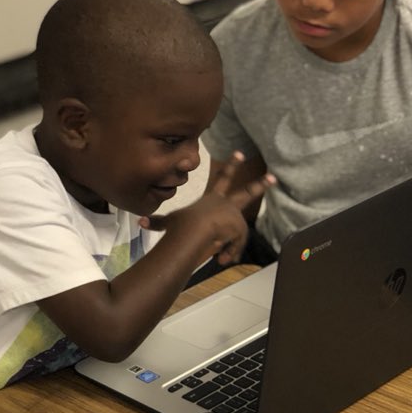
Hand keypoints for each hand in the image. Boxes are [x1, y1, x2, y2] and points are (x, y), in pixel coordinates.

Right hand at [140, 152, 274, 264]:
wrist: (194, 229)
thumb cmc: (182, 224)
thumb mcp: (170, 223)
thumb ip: (158, 223)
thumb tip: (139, 222)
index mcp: (212, 199)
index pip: (222, 179)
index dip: (230, 166)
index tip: (239, 153)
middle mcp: (226, 204)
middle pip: (246, 192)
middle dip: (260, 185)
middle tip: (272, 177)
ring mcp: (234, 215)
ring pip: (238, 234)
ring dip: (232, 246)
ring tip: (223, 256)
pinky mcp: (239, 226)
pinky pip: (237, 244)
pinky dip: (231, 252)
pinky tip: (223, 258)